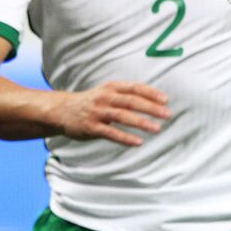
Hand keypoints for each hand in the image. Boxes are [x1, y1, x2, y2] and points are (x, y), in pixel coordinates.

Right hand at [49, 81, 171, 146]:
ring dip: (142, 122)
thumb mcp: (107, 92)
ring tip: (157, 128)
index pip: (135, 88)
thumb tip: (154, 101)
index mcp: (111, 87)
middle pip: (132, 101)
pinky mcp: (91, 127)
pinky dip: (126, 138)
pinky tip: (139, 142)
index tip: (166, 100)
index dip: (151, 93)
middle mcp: (105, 97)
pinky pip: (111, 133)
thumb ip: (126, 95)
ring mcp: (97, 112)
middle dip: (151, 108)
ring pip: (123, 116)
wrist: (61, 110)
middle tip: (168, 115)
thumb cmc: (92, 102)